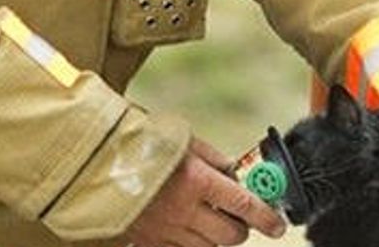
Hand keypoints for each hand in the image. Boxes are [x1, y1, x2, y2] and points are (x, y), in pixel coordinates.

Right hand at [127, 138, 287, 246]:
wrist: (99, 159)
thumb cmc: (145, 143)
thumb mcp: (187, 142)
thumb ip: (215, 162)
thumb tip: (236, 176)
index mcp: (197, 181)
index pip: (245, 206)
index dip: (267, 218)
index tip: (279, 225)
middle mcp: (184, 210)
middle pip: (231, 235)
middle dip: (242, 228)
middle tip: (240, 217)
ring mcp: (166, 230)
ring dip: (218, 237)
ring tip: (211, 220)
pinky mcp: (149, 241)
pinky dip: (192, 244)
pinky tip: (189, 230)